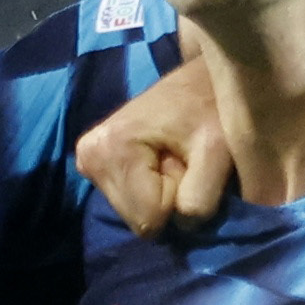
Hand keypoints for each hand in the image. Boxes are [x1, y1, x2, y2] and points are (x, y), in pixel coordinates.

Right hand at [78, 67, 235, 237]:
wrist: (198, 78)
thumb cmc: (212, 108)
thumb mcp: (218, 152)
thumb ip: (200, 197)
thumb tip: (181, 226)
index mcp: (111, 150)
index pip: (149, 221)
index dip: (177, 201)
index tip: (187, 164)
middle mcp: (88, 156)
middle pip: (137, 221)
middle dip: (167, 200)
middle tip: (181, 160)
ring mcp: (86, 160)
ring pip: (134, 215)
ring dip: (160, 195)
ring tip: (172, 156)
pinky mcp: (93, 162)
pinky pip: (129, 203)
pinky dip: (150, 190)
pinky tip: (159, 160)